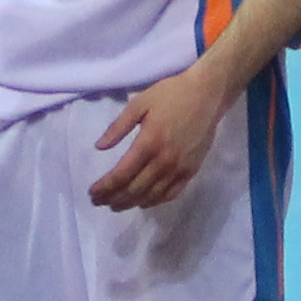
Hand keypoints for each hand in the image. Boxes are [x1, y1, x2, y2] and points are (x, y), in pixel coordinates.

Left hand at [90, 65, 224, 211]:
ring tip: (116, 206)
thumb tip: (99, 147)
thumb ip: (118, 127)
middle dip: (113, 199)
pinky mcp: (192, 170)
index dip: (105, 187)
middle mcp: (164, 161)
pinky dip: (155, 202)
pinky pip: (172, 193)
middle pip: (134, 189)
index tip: (92, 193)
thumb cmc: (171, 94)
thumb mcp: (139, 103)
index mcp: (148, 143)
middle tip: (99, 202)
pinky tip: (144, 202)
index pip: (121, 174)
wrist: (208, 94)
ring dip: (131, 203)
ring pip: (152, 195)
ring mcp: (180, 168)